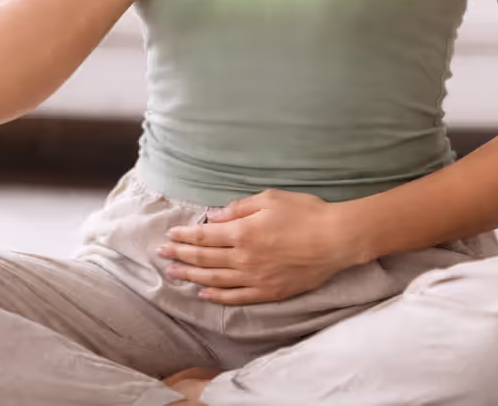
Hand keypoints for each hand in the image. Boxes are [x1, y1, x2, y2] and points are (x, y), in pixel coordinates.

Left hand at [156, 189, 357, 303]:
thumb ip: (239, 208)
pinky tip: (204, 294)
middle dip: (180, 256)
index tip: (169, 236)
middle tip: (161, 255)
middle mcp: (244, 258)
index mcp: (243, 232)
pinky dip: (217, 297)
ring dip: (191, 277)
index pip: (204, 237)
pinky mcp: (269, 292)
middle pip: (204, 259)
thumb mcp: (270, 199)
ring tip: (173, 275)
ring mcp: (256, 278)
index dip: (184, 237)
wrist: (336, 240)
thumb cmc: (305, 213)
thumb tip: (214, 216)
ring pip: (215, 280)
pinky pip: (237, 297)